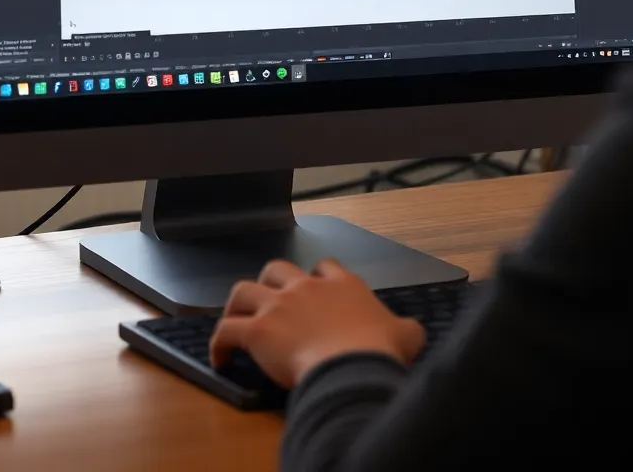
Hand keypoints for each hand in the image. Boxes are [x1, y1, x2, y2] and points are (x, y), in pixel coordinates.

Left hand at [210, 259, 424, 388]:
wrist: (352, 365)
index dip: (316, 277)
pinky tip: (220, 358)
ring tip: (236, 319)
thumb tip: (413, 332)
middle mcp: (307, 287)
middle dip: (271, 282)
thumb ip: (405, 329)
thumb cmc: (378, 349)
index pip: (324, 266)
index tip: (315, 290)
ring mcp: (279, 305)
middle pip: (277, 269)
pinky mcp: (257, 330)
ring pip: (243, 291)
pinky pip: (226, 330)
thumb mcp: (405, 336)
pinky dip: (219, 342)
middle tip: (271, 303)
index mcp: (342, 285)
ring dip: (237, 305)